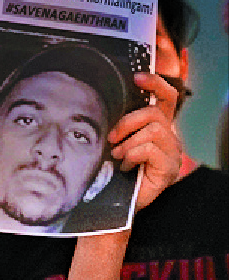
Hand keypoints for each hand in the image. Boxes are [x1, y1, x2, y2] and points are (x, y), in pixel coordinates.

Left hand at [108, 73, 181, 211]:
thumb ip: (119, 124)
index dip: (155, 84)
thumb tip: (106, 104)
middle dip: (128, 122)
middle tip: (112, 138)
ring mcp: (173, 153)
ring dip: (129, 142)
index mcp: (157, 128)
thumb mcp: (115, 141)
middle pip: (156, 112)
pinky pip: (151, 149)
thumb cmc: (113, 172)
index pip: (166, 98)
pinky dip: (133, 156)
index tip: (137, 77)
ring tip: (118, 156)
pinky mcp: (170, 168)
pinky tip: (126, 167)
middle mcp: (169, 138)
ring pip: (154, 130)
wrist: (115, 202)